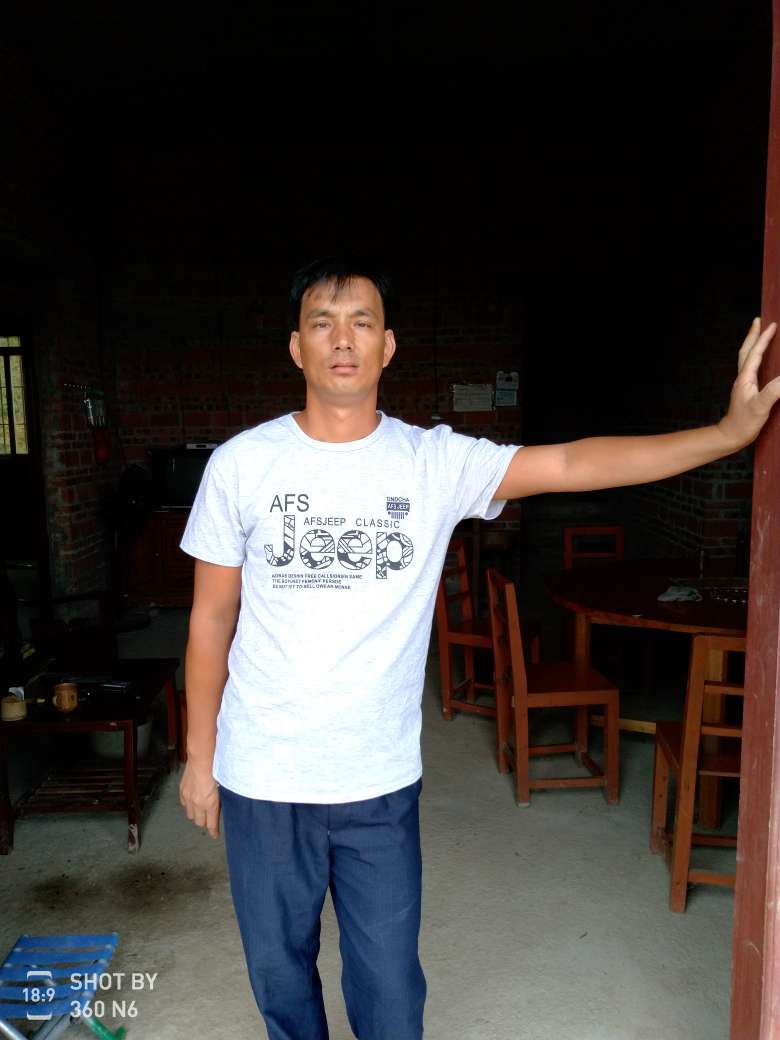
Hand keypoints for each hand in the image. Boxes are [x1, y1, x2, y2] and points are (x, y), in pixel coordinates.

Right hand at [179, 760, 220, 837]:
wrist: (201, 760)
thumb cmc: (215, 771)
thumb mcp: (223, 788)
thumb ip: (220, 800)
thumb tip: (220, 807)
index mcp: (210, 804)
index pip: (211, 824)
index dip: (213, 831)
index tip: (215, 835)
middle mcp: (198, 804)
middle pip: (200, 822)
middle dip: (205, 823)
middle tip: (209, 820)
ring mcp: (189, 798)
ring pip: (191, 815)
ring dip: (196, 815)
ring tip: (201, 810)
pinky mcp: (182, 791)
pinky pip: (184, 805)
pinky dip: (189, 805)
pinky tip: (193, 801)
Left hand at [718, 318, 779, 450]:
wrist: (731, 436)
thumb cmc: (744, 423)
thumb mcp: (761, 407)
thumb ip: (774, 391)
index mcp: (745, 378)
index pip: (755, 353)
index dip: (763, 339)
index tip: (772, 324)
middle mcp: (742, 378)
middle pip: (746, 351)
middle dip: (753, 335)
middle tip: (759, 320)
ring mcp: (744, 384)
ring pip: (747, 358)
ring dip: (754, 344)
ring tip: (761, 334)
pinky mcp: (747, 391)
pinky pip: (752, 368)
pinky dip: (757, 358)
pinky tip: (762, 360)